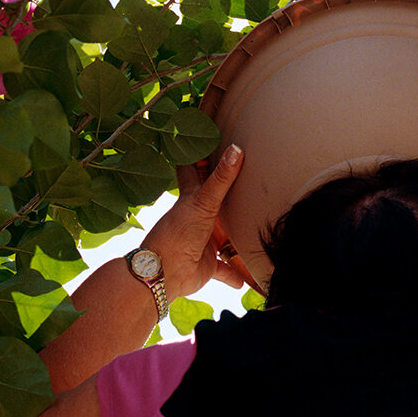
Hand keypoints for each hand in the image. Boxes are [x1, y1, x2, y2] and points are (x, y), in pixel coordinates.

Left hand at [139, 144, 246, 300]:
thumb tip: (236, 150)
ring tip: (252, 225)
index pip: (192, 170)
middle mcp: (198, 218)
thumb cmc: (177, 235)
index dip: (197, 155)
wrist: (164, 274)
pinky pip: (226, 270)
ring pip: (223, 236)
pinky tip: (247, 278)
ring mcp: (204, 242)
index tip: (206, 138)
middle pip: (213, 200)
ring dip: (234, 235)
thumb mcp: (201, 203)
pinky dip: (235, 274)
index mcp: (192, 198)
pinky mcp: (209, 265)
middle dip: (225, 193)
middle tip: (241, 177)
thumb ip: (221, 179)